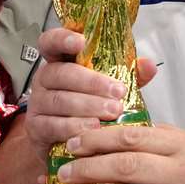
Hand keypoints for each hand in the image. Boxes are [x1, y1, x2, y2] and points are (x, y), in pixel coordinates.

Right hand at [24, 27, 157, 152]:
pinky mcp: (36, 128)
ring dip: (87, 106)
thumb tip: (148, 65)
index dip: (62, 38)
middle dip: (92, 82)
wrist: (69, 145)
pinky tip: (92, 129)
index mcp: (61, 62)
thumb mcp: (110, 89)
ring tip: (112, 112)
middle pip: (61, 73)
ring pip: (59, 100)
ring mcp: (38, 103)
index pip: (52, 42)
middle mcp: (45, 79)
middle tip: (118, 92)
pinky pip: (53, 125)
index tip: (81, 41)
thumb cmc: (90, 109)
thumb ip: (128, 75)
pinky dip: (74, 127)